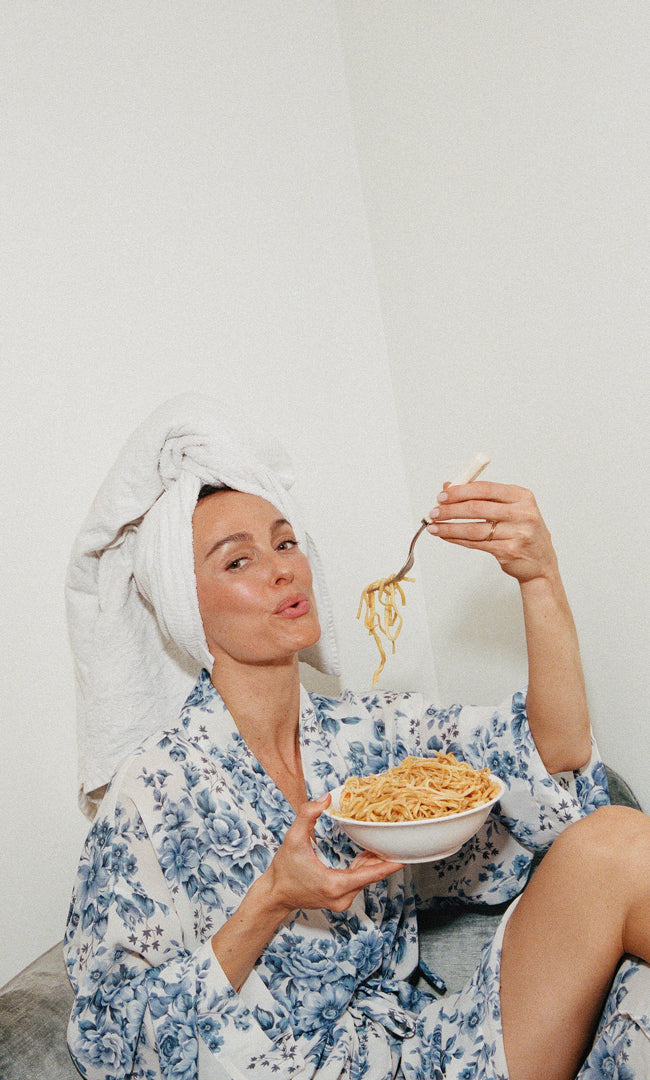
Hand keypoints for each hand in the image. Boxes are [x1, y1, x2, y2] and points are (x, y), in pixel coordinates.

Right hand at [264, 794, 404, 916]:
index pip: (370, 875)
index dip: (389, 865)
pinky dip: (363, 868)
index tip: (406, 857)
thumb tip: (325, 798)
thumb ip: (307, 815)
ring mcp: (341, 900)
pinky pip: (357, 881)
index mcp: (334, 885)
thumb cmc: (283, 870)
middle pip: (370, 875)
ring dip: (373, 862)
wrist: (274, 895)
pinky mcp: (339, 899)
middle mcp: (342, 897)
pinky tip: (369, 854)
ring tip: (386, 843)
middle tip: (398, 840)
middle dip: (383, 858)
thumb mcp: (293, 839)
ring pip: (365, 879)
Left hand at [426, 481, 557, 584]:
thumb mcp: (509, 508)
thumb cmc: (522, 531)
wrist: (541, 562)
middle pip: (478, 508)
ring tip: (434, 526)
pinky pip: (476, 543)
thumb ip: (481, 496)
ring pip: (474, 528)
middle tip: (434, 511)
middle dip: (451, 510)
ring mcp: (517, 533)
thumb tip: (448, 487)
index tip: (443, 495)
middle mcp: (523, 513)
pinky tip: (446, 536)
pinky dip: (457, 539)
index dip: (461, 491)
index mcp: (522, 496)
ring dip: (450, 527)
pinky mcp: (509, 551)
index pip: (485, 488)